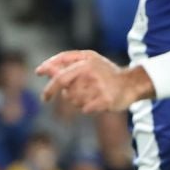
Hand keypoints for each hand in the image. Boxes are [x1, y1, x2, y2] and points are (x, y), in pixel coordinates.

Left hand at [37, 52, 153, 113]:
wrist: (130, 83)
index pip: (60, 71)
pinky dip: (87, 107)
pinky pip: (85, 109)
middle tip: (46, 98)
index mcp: (85, 62)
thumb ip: (64, 62)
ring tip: (89, 94)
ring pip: (73, 100)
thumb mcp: (86, 60)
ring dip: (76, 100)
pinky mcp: (105, 100)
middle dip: (53, 92)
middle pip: (64, 87)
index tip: (39, 77)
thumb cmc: (104, 72)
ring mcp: (99, 87)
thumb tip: (42, 69)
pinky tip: (95, 102)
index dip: (48, 75)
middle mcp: (91, 73)